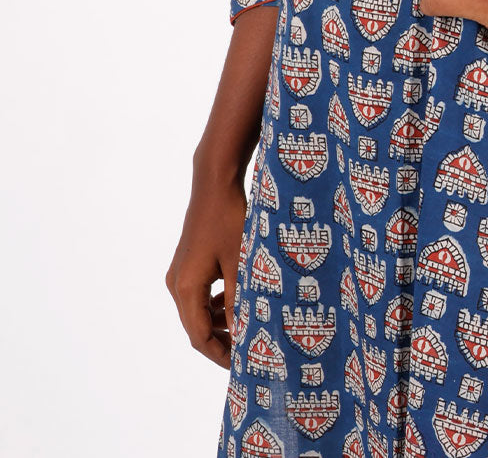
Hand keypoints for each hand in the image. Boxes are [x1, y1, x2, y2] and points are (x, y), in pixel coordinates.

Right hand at [165, 173, 247, 369]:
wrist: (214, 182)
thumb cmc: (230, 220)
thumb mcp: (240, 263)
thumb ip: (239, 301)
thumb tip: (243, 335)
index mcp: (186, 288)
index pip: (199, 338)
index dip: (220, 355)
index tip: (243, 365)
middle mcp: (177, 284)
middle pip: (196, 327)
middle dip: (222, 341)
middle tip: (249, 350)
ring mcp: (180, 273)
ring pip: (198, 311)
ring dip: (220, 322)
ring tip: (247, 327)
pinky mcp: (187, 262)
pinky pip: (199, 294)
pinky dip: (216, 304)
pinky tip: (236, 301)